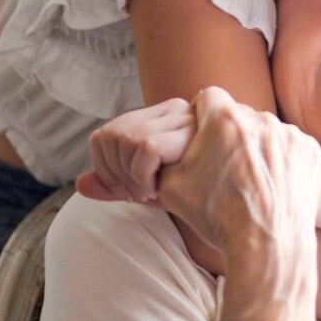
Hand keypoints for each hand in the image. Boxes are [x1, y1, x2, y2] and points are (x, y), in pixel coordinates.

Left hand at [78, 98, 194, 202]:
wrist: (240, 210)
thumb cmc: (198, 197)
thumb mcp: (149, 189)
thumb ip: (116, 185)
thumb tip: (81, 183)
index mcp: (159, 118)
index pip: (104, 135)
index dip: (104, 168)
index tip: (127, 191)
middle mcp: (172, 109)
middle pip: (110, 136)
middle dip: (114, 175)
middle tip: (139, 196)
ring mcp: (183, 117)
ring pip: (124, 139)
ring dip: (129, 177)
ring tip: (151, 194)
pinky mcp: (190, 132)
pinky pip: (145, 148)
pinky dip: (142, 175)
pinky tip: (157, 192)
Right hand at [157, 87, 320, 296]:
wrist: (266, 246)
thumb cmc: (217, 217)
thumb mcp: (171, 186)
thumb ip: (166, 155)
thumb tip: (161, 146)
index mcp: (224, 119)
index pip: (207, 97)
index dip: (201, 116)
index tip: (203, 136)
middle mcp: (260, 118)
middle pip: (238, 115)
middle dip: (229, 134)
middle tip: (224, 165)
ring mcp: (289, 134)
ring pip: (264, 131)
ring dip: (256, 147)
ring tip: (250, 181)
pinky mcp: (309, 150)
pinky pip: (288, 147)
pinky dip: (280, 161)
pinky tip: (272, 185)